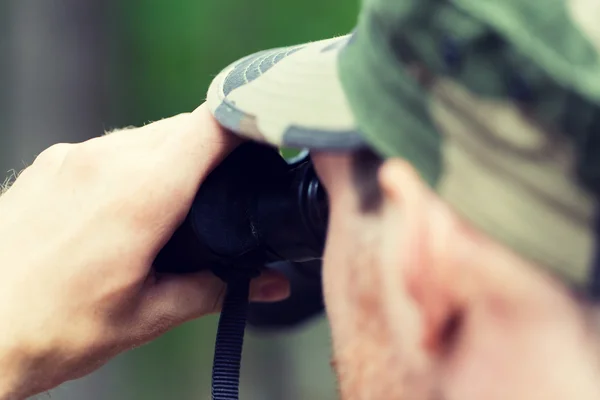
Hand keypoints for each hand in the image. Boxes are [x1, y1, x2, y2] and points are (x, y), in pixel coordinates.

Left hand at [0, 104, 289, 399]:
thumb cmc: (52, 331)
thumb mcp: (148, 316)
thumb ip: (217, 289)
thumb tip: (271, 285)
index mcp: (141, 195)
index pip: (211, 126)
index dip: (246, 125)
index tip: (266, 142)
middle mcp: (105, 160)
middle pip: (183, 127)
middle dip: (213, 149)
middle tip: (226, 190)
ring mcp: (71, 157)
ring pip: (145, 135)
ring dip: (171, 157)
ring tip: (173, 208)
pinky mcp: (49, 163)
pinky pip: (109, 148)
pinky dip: (132, 164)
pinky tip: (124, 209)